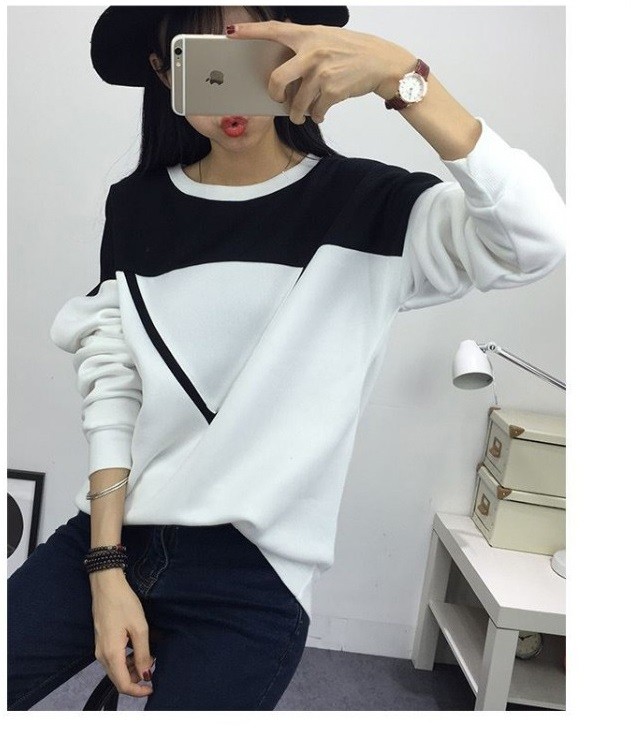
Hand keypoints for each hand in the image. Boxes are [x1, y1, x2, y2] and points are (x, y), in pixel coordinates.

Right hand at [89, 568, 154, 698]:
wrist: (106, 585)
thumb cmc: (124, 604)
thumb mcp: (139, 628)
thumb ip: (143, 654)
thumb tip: (146, 675)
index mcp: (111, 654)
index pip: (123, 684)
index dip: (138, 691)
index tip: (152, 687)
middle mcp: (101, 656)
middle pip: (118, 678)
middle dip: (136, 679)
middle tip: (153, 667)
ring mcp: (99, 648)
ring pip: (116, 669)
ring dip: (132, 669)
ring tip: (148, 657)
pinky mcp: (101, 641)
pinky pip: (114, 659)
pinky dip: (126, 660)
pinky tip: (137, 649)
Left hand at [225, 20, 415, 123]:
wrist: (381, 63)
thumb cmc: (351, 50)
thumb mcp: (326, 38)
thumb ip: (304, 45)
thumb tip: (282, 58)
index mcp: (307, 35)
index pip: (273, 30)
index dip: (249, 31)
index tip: (230, 32)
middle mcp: (311, 52)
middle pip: (277, 80)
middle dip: (274, 95)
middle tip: (276, 99)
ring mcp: (321, 73)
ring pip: (296, 103)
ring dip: (297, 113)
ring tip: (300, 115)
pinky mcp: (332, 91)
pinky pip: (315, 111)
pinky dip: (316, 115)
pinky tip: (320, 111)